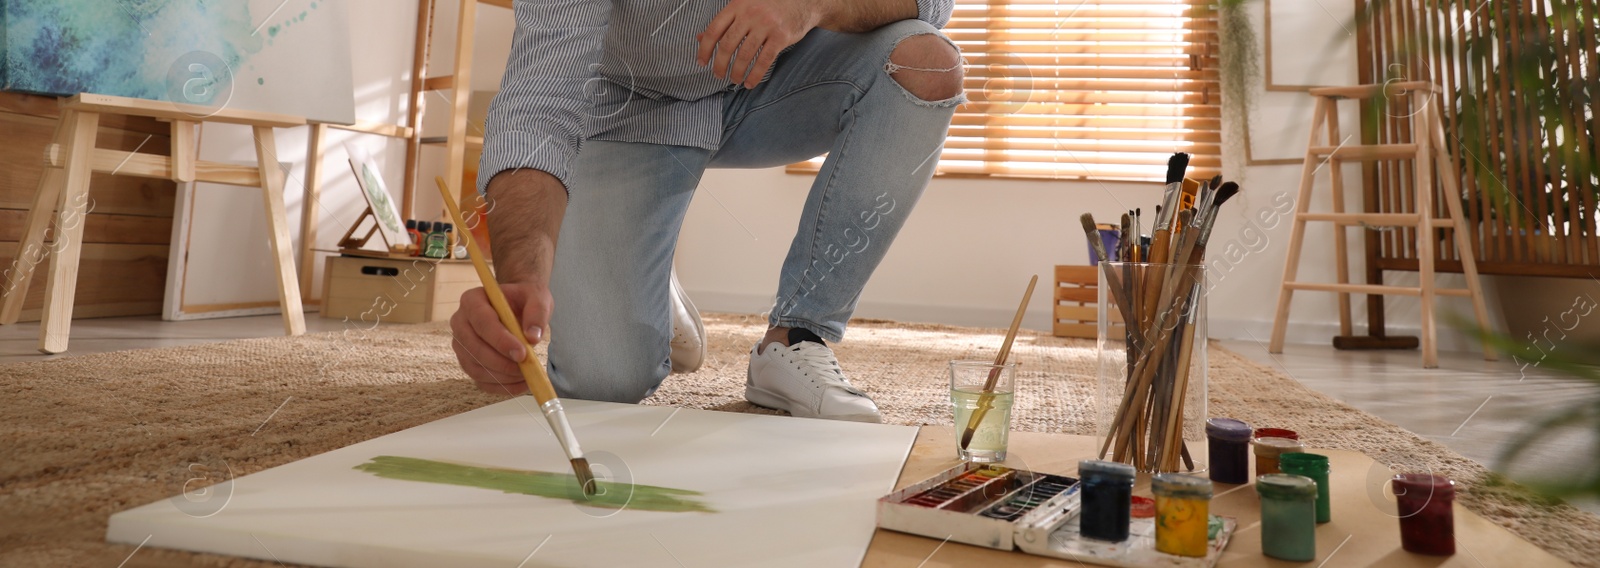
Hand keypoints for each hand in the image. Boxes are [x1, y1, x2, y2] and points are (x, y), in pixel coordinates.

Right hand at [449, 280, 552, 394]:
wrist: (516, 306)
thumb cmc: (524, 299)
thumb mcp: (536, 297)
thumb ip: (537, 313)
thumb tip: (532, 337)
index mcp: (472, 300)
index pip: (482, 322)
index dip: (501, 340)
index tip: (522, 353)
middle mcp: (460, 322)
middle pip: (474, 348)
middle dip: (502, 362)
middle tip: (527, 367)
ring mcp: (461, 345)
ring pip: (475, 367)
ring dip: (503, 376)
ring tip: (528, 374)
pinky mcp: (468, 362)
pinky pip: (480, 380)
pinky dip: (501, 386)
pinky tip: (521, 383)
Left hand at [696, 0, 824, 87]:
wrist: (802, 0)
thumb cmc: (769, 4)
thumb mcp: (744, 6)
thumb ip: (724, 21)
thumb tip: (700, 38)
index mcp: (737, 5)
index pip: (714, 30)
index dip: (705, 49)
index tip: (702, 62)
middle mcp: (750, 14)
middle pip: (728, 45)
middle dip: (720, 65)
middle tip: (718, 75)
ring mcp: (766, 25)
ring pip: (745, 55)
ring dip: (737, 72)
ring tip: (734, 80)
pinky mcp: (781, 36)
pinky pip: (764, 61)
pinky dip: (755, 75)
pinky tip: (750, 83)